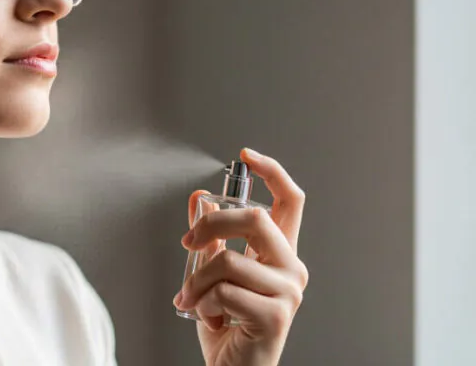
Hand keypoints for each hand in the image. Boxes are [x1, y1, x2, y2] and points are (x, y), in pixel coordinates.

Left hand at [173, 148, 308, 365]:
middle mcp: (291, 268)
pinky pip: (224, 291)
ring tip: (193, 300)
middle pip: (255, 218)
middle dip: (210, 226)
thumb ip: (211, 239)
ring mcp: (287, 292)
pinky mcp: (275, 315)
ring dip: (197, 282)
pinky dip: (203, 304)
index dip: (272, 172)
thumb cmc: (227, 325)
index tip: (246, 155)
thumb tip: (199, 200)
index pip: (291, 201)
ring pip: (228, 261)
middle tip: (187, 244)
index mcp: (280, 253)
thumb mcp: (212, 274)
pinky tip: (209, 319)